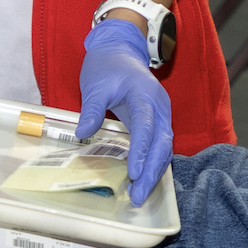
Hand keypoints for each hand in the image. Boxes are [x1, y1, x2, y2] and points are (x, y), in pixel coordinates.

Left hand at [76, 18, 172, 202]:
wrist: (120, 51)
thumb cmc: (107, 66)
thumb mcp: (95, 84)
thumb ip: (92, 109)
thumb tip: (82, 134)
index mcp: (145, 94)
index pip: (146, 125)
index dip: (141, 150)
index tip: (133, 172)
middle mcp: (159, 106)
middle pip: (162, 142)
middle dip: (151, 171)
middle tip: (138, 195)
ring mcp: (162, 114)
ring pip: (165, 147)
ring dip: (154, 171)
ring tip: (139, 194)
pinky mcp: (158, 121)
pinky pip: (160, 145)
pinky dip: (154, 164)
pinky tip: (143, 180)